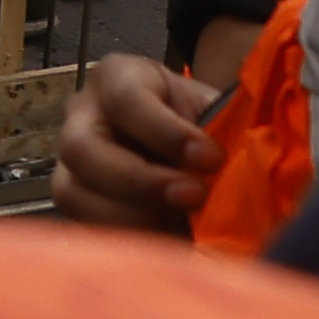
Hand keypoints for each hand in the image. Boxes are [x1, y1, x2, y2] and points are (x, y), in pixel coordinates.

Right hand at [49, 49, 224, 234]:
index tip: (211, 158)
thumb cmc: (201, 124)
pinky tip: (165, 240)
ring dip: (129, 215)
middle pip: (82, 148)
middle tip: (192, 196)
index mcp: (117, 78)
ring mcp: (70, 164)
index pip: (124, 98)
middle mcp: (81, 117)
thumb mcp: (215, 111)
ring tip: (180, 227)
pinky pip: (84, 226)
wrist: (189, 150)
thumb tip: (247, 157)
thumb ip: (222, 126)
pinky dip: (126, 239)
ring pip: (72, 192)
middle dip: (139, 179)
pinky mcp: (76, 205)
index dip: (165, 131)